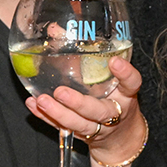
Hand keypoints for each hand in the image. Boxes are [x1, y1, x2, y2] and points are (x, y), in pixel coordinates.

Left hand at [27, 56, 146, 166]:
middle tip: (61, 92)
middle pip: (99, 111)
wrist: (120, 136)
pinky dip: (47, 118)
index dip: (125, 74)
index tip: (114, 62)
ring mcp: (98, 128)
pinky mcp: (82, 136)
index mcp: (125, 95)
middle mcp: (114, 113)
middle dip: (79, 103)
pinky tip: (34, 105)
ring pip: (79, 124)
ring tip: (42, 100)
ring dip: (59, 114)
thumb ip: (89, 56)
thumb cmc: (113, 96)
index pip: (132, 83)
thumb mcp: (110, 77)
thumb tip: (54, 30)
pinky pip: (63, 129)